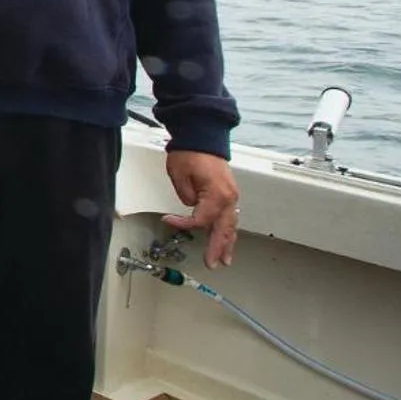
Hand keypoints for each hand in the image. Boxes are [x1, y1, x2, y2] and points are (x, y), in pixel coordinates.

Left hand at [163, 150, 239, 267]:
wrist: (203, 136)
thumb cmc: (191, 152)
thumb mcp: (179, 175)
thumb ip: (185, 196)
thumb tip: (191, 207)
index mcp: (216, 195)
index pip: (200, 220)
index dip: (183, 224)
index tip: (168, 221)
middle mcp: (229, 198)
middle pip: (222, 229)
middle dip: (217, 248)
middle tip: (213, 263)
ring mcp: (231, 196)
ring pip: (230, 225)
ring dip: (227, 243)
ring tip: (225, 259)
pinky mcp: (229, 193)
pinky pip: (230, 216)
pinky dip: (229, 230)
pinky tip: (227, 239)